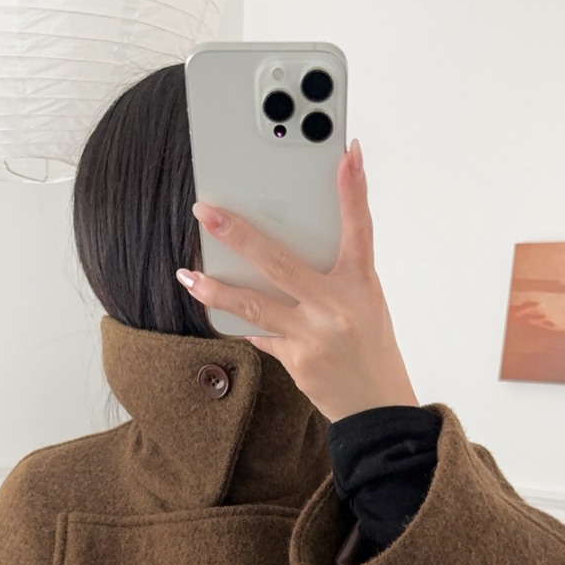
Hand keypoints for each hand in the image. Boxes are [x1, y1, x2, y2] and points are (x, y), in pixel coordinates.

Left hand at [177, 138, 419, 423]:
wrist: (376, 409)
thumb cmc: (371, 350)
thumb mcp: (366, 303)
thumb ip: (334, 275)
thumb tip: (290, 247)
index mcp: (361, 285)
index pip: (360, 229)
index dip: (354, 191)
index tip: (347, 154)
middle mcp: (336, 307)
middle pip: (279, 263)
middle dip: (238, 235)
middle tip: (206, 212)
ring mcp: (313, 337)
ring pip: (254, 305)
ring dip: (216, 290)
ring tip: (188, 275)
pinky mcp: (296, 362)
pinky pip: (259, 334)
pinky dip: (240, 321)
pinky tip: (216, 309)